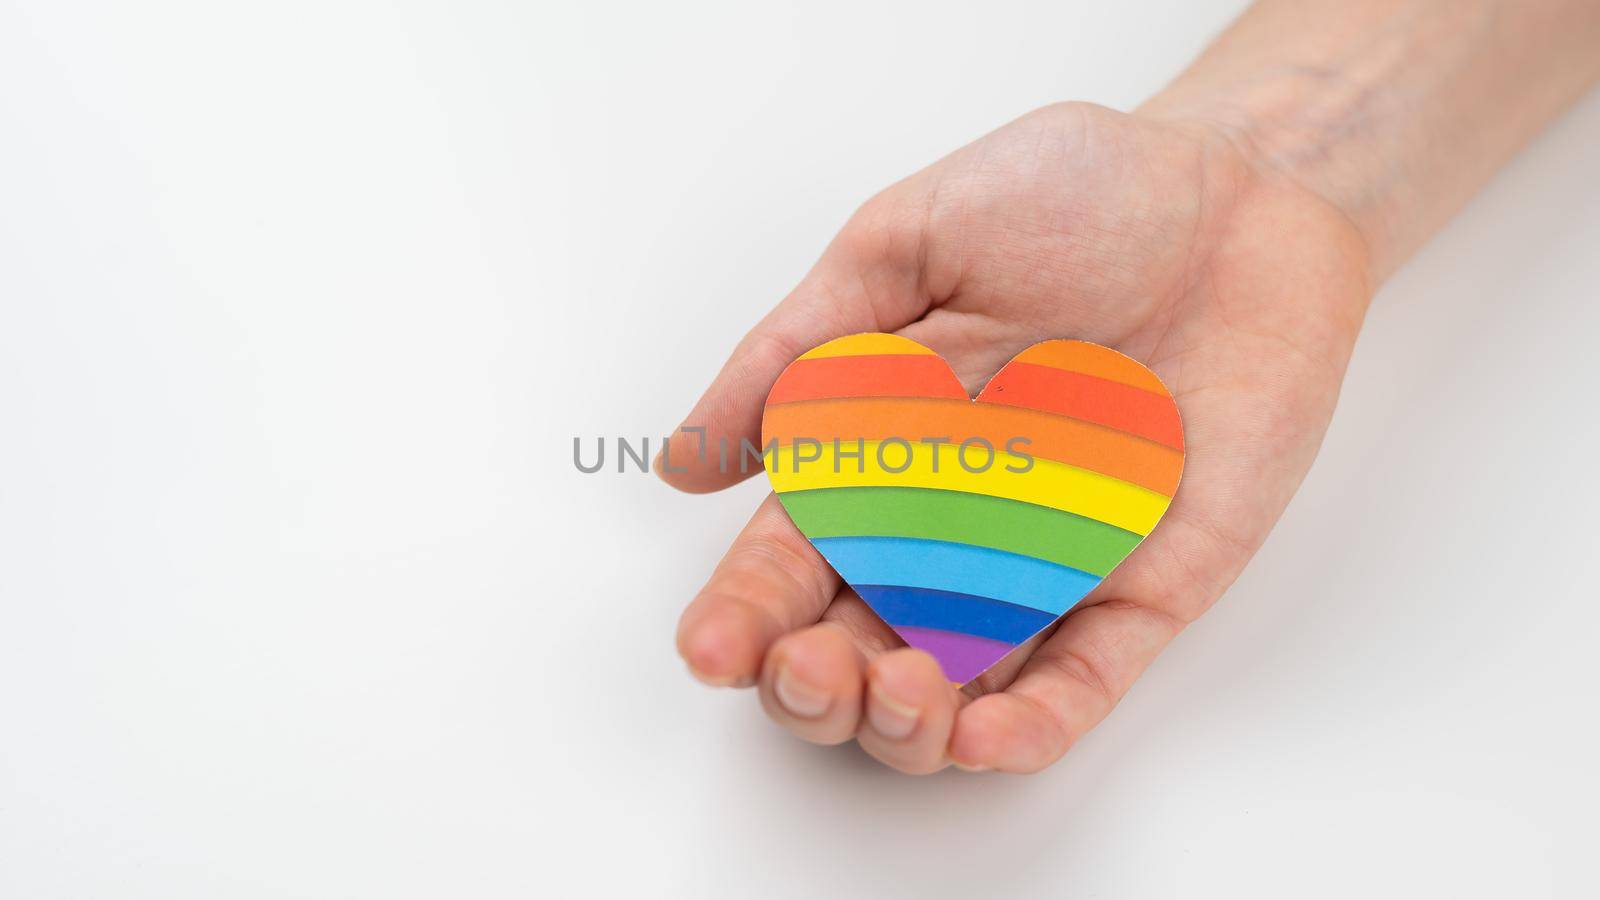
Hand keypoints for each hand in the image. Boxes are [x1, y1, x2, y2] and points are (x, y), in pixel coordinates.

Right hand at [659, 100, 1370, 772]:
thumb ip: (798, 348)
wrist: (1243, 190)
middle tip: (809, 670)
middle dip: (815, 689)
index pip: (789, 561)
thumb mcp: (905, 241)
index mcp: (874, 452)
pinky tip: (983, 737)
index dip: (743, 616)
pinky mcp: (1143, 581)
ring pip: (957, 691)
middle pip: (856, 649)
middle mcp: (947, 525)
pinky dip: (1032, 726)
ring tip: (895, 692)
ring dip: (908, 728)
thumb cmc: (1075, 195)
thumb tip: (684, 460)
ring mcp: (1045, 562)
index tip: (713, 648)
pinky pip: (1084, 678)